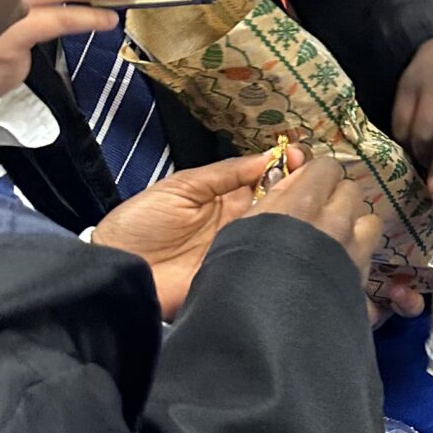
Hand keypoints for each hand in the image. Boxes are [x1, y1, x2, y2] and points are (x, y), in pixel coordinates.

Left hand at [92, 148, 294, 317]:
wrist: (117, 269)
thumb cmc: (140, 223)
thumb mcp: (180, 187)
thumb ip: (223, 173)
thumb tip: (269, 156)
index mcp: (228, 197)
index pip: (268, 177)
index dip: (286, 164)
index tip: (300, 157)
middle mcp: (243, 222)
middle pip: (283, 202)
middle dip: (302, 186)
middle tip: (316, 177)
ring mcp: (244, 249)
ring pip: (284, 230)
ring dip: (301, 215)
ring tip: (313, 201)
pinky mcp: (240, 275)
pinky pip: (270, 262)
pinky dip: (287, 250)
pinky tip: (301, 234)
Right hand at [248, 154, 384, 282]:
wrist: (257, 324)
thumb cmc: (237, 269)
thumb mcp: (244, 226)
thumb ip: (274, 197)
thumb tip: (294, 176)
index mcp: (305, 201)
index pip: (327, 167)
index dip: (317, 175)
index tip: (306, 186)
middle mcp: (337, 221)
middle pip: (352, 191)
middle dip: (337, 198)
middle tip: (317, 215)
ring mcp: (354, 250)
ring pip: (370, 222)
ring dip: (356, 227)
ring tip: (335, 242)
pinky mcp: (360, 279)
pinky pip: (370, 258)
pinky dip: (359, 258)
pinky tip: (340, 269)